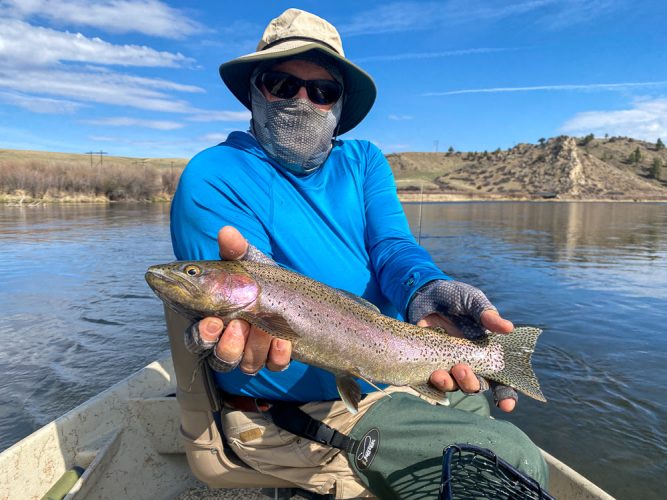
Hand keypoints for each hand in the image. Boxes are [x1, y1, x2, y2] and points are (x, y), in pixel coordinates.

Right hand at [184, 226, 291, 373]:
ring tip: (263, 326)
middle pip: (218, 358)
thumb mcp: (249, 263)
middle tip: (237, 325)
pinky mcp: (276, 359)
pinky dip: (278, 354)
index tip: (211, 322)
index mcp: (214, 322)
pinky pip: (274, 365)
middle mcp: (229, 343)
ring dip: (254, 346)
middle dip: (227, 345)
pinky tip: (283, 340)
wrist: (293, 294)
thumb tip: (227, 231)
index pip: (197, 338)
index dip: (201, 336)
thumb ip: (236, 250)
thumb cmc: (260, 280)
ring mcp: (253, 353)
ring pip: (245, 364)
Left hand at [409, 280, 516, 412]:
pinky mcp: (428, 363)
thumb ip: (486, 314)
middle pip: (477, 386)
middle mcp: (471, 362)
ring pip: (454, 386)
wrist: (424, 294)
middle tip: (462, 368)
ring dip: (450, 383)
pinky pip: (431, 381)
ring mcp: (448, 364)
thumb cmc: (454, 297)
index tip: (507, 405)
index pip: (501, 380)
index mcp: (487, 351)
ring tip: (441, 373)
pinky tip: (431, 374)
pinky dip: (432, 382)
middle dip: (471, 383)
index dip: (506, 395)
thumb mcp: (472, 301)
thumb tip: (508, 328)